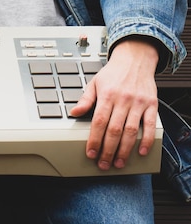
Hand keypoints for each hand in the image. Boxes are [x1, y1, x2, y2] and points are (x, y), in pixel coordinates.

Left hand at [70, 38, 159, 169]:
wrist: (135, 59)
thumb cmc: (113, 73)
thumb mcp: (94, 83)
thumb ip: (85, 100)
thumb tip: (73, 112)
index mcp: (106, 95)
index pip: (98, 122)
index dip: (94, 140)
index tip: (91, 153)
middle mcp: (123, 99)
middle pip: (114, 130)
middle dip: (108, 150)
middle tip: (104, 164)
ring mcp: (138, 102)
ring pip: (131, 130)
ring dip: (125, 149)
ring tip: (119, 162)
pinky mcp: (151, 104)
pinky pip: (150, 125)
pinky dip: (146, 139)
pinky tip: (141, 151)